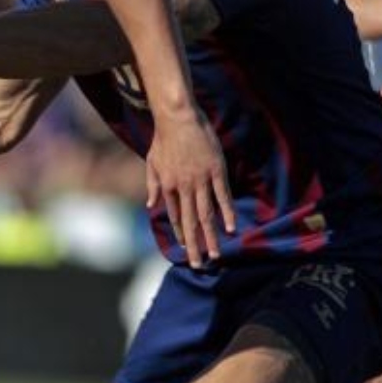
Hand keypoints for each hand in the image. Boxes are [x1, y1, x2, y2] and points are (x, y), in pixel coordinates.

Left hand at [145, 109, 234, 266]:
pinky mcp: (215, 171)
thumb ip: (153, 185)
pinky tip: (231, 228)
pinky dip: (226, 213)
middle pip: (190, 222)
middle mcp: (183, 188)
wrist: (177, 118)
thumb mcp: (151, 162)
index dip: (181, 234)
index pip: (175, 217)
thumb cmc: (163, 138)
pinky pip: (222, 196)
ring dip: (210, 236)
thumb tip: (150, 205)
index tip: (186, 249)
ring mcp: (200, 180)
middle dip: (195, 246)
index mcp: (168, 187)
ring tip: (215, 255)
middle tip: (199, 265)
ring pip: (206, 214)